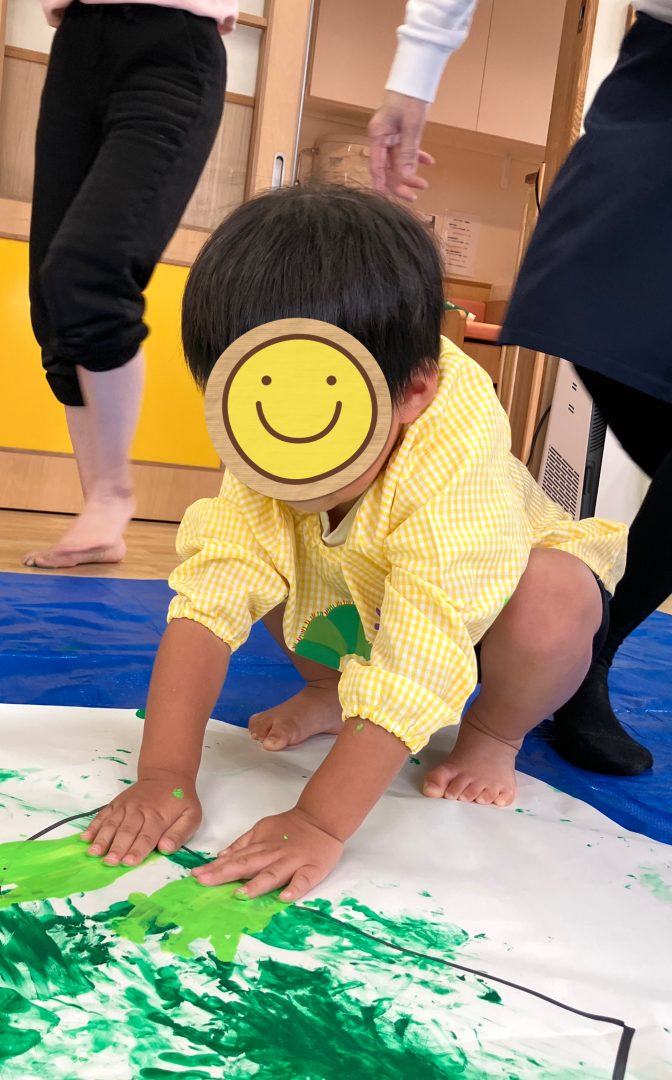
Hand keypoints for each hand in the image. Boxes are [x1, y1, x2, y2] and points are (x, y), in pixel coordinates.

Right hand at [81, 774, 201, 866]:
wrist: (166, 775)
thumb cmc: (179, 800)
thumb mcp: (191, 815)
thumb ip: (179, 833)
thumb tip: (166, 848)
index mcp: (157, 816)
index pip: (146, 836)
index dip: (137, 850)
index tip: (128, 862)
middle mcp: (138, 811)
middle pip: (127, 832)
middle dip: (117, 848)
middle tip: (109, 862)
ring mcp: (125, 806)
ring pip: (112, 824)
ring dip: (102, 839)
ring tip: (93, 853)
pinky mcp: (116, 804)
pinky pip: (103, 815)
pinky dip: (93, 826)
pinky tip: (85, 838)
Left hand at [192, 807, 343, 900]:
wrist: (322, 819)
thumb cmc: (290, 828)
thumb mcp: (262, 829)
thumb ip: (243, 844)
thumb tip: (220, 856)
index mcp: (261, 846)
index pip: (236, 858)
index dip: (216, 867)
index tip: (196, 875)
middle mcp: (274, 854)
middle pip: (248, 865)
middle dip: (225, 874)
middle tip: (204, 882)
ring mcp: (293, 862)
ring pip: (273, 873)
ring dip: (257, 884)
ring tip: (240, 894)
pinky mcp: (312, 869)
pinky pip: (303, 880)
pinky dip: (294, 888)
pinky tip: (285, 897)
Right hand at [368, 90, 434, 200]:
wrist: (416, 76)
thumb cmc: (410, 96)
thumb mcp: (411, 126)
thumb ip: (408, 153)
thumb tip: (406, 177)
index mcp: (378, 136)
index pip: (377, 168)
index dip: (384, 185)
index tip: (393, 199)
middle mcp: (381, 139)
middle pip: (387, 169)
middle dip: (401, 183)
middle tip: (414, 195)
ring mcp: (390, 137)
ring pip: (398, 163)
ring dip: (410, 173)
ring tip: (424, 184)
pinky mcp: (400, 133)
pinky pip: (406, 151)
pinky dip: (417, 158)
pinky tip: (429, 162)